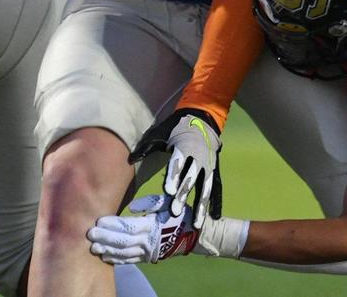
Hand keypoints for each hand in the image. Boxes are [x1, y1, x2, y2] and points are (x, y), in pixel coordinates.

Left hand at [88, 195, 198, 263]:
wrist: (193, 235)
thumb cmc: (179, 214)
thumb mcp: (168, 202)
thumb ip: (150, 202)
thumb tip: (132, 207)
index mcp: (153, 225)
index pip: (129, 226)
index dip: (113, 225)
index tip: (99, 221)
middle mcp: (149, 240)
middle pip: (123, 241)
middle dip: (106, 238)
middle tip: (90, 234)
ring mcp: (148, 251)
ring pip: (125, 253)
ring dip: (108, 250)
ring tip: (94, 247)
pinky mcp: (148, 258)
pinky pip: (130, 260)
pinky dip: (117, 260)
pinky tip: (105, 256)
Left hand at [129, 108, 221, 228]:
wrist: (202, 122)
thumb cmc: (176, 129)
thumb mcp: (162, 132)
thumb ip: (148, 146)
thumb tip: (131, 158)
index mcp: (184, 146)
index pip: (178, 163)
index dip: (173, 177)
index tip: (168, 191)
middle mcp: (199, 158)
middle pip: (191, 178)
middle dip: (183, 195)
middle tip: (175, 212)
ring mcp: (208, 166)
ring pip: (205, 188)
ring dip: (200, 206)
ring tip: (196, 224)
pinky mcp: (214, 172)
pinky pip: (215, 189)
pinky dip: (215, 203)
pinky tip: (213, 218)